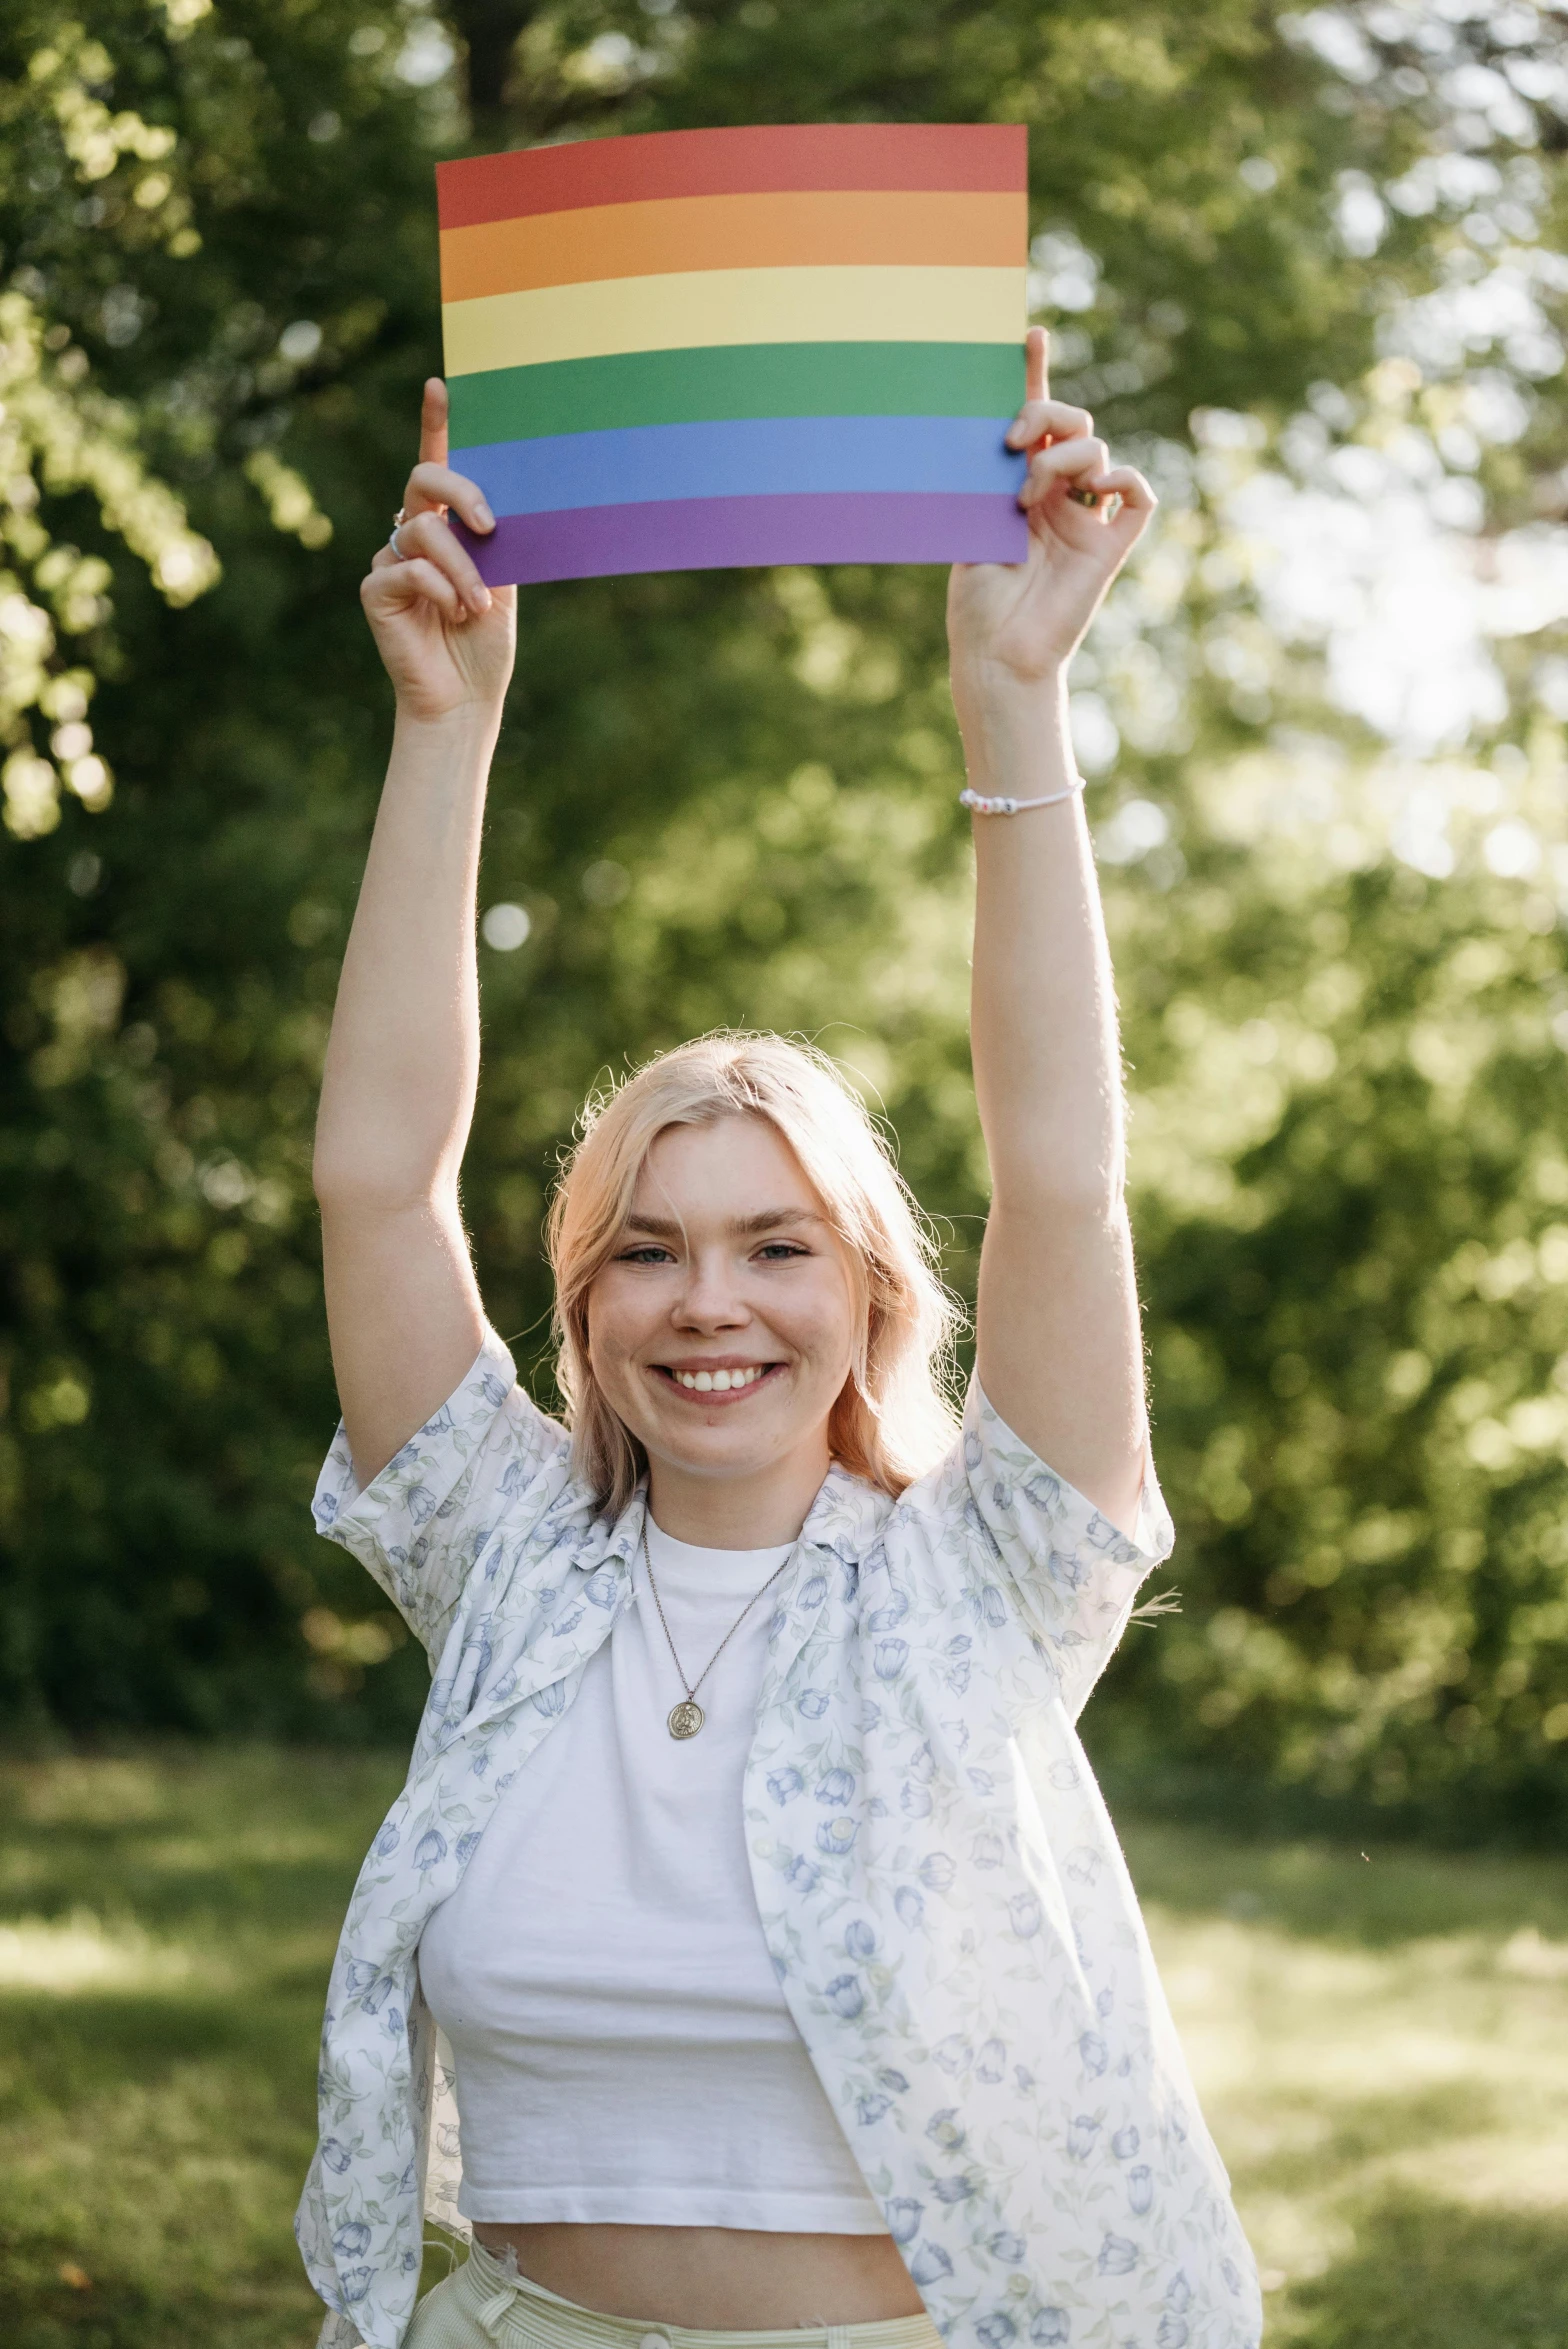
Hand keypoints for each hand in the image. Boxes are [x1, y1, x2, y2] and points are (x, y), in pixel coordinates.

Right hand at [362, 379, 516, 723]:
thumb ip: (492, 541)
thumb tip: (490, 506)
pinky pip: (406, 569)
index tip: (441, 386)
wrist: (466, 698)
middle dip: (460, 491)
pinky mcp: (376, 590)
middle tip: (490, 527)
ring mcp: (391, 560)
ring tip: (476, 605)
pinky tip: (451, 614)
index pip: (439, 465)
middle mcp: (414, 534)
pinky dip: (439, 589)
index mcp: (449, 527)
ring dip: (460, 566)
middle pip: (423, 479)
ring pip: (420, 529)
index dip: (436, 424)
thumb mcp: (503, 582)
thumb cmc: (486, 644)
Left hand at [947, 327, 1154, 711]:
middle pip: (1073, 423)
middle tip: (1011, 442)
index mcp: (1020, 486)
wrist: (997, 654)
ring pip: (1098, 450)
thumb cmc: (975, 602)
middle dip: (1044, 416)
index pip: (1034, 419)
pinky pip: (1138, 495)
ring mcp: (1087, 519)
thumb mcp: (967, 523)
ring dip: (1062, 459)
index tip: (1028, 334)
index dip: (1035, 373)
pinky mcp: (1110, 548)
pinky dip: (1121, 480)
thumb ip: (986, 476)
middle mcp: (1057, 496)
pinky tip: (1091, 492)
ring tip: (1027, 497)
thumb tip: (990, 425)